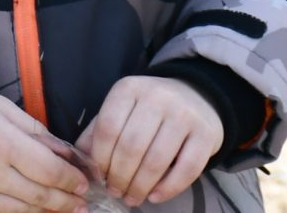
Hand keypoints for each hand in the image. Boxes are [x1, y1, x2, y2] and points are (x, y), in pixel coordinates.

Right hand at [0, 84, 89, 212]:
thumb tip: (68, 154)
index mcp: (3, 143)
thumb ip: (37, 132)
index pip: (50, 171)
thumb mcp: (1, 108)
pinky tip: (30, 210)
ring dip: (46, 212)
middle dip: (67, 202)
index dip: (72, 181)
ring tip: (62, 209)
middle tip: (82, 204)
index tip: (84, 183)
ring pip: (21, 212)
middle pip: (40, 196)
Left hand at [73, 76, 222, 206]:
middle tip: (116, 192)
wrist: (195, 96)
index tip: (100, 178)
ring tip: (132, 198)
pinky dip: (169, 189)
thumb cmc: (149, 109)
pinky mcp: (206, 133)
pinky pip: (187, 169)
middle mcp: (157, 97)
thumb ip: (99, 132)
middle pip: (131, 146)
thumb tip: (81, 163)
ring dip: (140, 186)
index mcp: (129, 89)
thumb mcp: (121, 110)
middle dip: (120, 177)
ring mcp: (184, 114)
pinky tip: (155, 197)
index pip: (108, 129)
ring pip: (157, 160)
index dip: (101, 159)